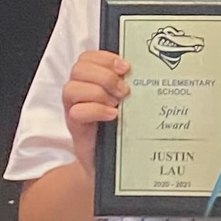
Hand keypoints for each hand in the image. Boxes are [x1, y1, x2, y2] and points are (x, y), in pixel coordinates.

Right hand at [60, 50, 129, 167]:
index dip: (105, 58)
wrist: (113, 163)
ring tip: (117, 103)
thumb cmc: (122, 128)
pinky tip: (113, 116)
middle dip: (105, 75)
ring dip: (98, 92)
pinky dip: (96, 110)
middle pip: (79, 68)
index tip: (126, 68)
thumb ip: (130, 85)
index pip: (88, 57)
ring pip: (71, 88)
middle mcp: (79, 92)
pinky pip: (76, 112)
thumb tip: (149, 70)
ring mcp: (74, 109)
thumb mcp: (128, 102)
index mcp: (91, 80)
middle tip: (124, 90)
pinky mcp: (75, 127)